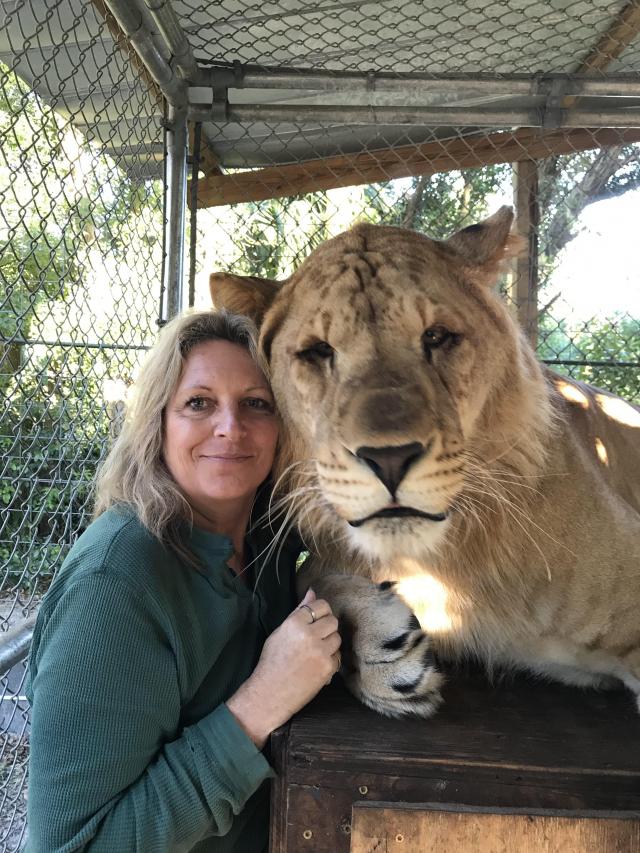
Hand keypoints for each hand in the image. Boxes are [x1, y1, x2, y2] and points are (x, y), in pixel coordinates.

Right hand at [226, 588, 341, 747]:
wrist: (271, 692)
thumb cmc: (272, 661)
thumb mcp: (280, 632)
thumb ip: (299, 612)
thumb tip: (312, 592)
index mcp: (295, 623)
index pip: (320, 605)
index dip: (320, 612)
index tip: (316, 619)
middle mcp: (309, 635)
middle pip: (332, 620)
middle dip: (327, 627)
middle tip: (317, 636)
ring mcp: (320, 652)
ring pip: (337, 638)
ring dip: (330, 643)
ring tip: (316, 651)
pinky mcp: (327, 668)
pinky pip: (337, 657)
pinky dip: (330, 660)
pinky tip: (317, 664)